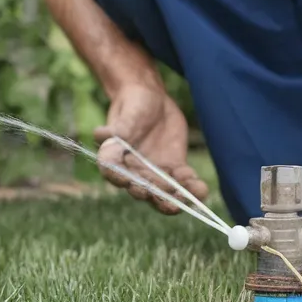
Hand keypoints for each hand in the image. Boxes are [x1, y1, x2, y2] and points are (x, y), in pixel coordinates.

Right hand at [93, 83, 208, 215]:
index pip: (113, 172)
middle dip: (156, 196)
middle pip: (142, 188)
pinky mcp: (173, 167)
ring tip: (189, 199)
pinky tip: (202, 189)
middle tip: (168, 202)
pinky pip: (183, 180)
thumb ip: (118, 129)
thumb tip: (100, 135)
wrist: (152, 99)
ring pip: (165, 190)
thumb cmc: (133, 105)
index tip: (129, 183)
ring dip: (177, 197)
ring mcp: (155, 172)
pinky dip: (192, 186)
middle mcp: (134, 171)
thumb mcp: (126, 115)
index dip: (120, 179)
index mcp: (116, 159)